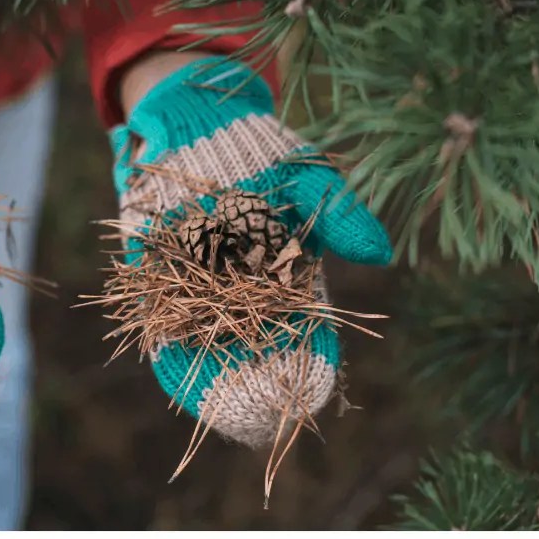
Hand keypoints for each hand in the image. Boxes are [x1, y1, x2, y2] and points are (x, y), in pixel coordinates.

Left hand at [108, 55, 391, 448]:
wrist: (191, 119)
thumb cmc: (257, 148)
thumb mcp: (306, 176)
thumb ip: (338, 214)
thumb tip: (380, 255)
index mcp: (285, 268)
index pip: (307, 324)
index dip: (312, 357)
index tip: (315, 388)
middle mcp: (244, 283)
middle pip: (257, 343)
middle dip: (260, 380)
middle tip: (264, 419)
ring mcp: (199, 282)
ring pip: (210, 339)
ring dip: (213, 374)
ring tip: (222, 411)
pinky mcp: (157, 273)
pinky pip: (163, 315)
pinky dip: (167, 342)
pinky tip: (172, 370)